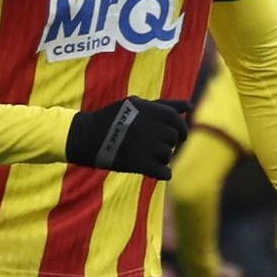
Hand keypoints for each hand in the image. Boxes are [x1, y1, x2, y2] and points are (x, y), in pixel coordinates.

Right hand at [65, 97, 195, 177]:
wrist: (86, 136)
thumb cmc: (112, 118)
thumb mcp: (136, 104)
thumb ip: (164, 105)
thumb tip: (190, 105)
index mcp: (151, 111)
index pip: (177, 121)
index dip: (180, 129)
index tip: (177, 136)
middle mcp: (152, 127)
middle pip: (173, 139)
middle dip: (166, 143)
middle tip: (151, 146)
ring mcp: (147, 146)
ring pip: (168, 156)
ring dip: (160, 158)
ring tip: (143, 155)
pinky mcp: (141, 164)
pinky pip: (165, 172)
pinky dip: (161, 172)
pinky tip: (150, 169)